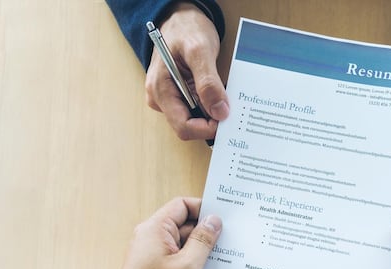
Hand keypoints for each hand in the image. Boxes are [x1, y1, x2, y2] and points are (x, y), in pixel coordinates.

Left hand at [113, 198, 221, 268]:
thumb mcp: (188, 267)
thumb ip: (203, 240)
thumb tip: (214, 221)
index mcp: (154, 231)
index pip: (182, 206)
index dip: (203, 209)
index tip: (224, 219)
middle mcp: (151, 241)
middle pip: (185, 225)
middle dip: (207, 233)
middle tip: (230, 243)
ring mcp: (154, 258)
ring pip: (185, 246)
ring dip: (203, 253)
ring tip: (223, 262)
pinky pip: (181, 262)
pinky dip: (195, 266)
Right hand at [145, 3, 228, 140]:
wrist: (182, 18)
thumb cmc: (186, 29)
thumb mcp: (199, 51)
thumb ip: (208, 83)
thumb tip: (220, 112)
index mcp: (160, 90)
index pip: (183, 126)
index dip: (206, 128)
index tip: (226, 119)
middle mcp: (161, 98)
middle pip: (189, 126)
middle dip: (210, 121)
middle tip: (230, 108)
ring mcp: (169, 98)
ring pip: (194, 119)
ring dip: (212, 113)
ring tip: (225, 98)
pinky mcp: (178, 95)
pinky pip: (197, 110)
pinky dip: (210, 106)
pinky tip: (219, 95)